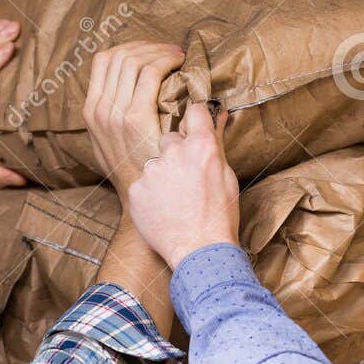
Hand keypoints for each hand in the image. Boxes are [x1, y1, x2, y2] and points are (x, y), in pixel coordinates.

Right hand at [83, 41, 185, 198]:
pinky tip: (179, 65)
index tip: (152, 51)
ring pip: (133, 60)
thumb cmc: (138, 172)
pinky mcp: (135, 119)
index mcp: (91, 111)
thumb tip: (134, 90)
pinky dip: (165, 61)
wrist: (145, 201)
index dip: (130, 47)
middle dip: (148, 46)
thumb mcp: (115, 142)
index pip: (103, 60)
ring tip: (177, 56)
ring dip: (159, 51)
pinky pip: (149, 73)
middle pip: (119, 55)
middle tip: (170, 51)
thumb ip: (118, 115)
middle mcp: (98, 110)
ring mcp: (114, 114)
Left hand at [126, 101, 239, 269]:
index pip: (194, 112)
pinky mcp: (137, 189)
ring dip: (161, 174)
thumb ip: (217, 142)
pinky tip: (162, 209)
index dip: (194, 120)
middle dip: (175, 152)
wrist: (200, 251)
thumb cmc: (220, 216)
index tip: (194, 128)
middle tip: (185, 178)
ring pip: (153, 162)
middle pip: (169, 138)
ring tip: (174, 198)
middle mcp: (174, 152)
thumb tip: (220, 114)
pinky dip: (149, 193)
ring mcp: (152, 170)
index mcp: (202, 146)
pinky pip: (142, 183)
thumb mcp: (226, 176)